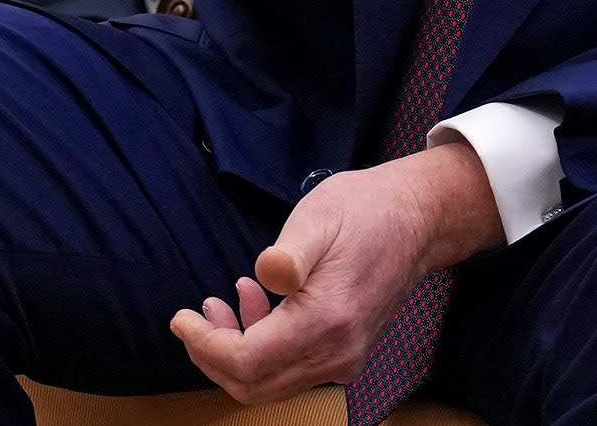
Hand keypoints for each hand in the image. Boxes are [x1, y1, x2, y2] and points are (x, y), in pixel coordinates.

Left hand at [169, 143, 501, 404]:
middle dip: (212, 355)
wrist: (416, 220)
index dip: (204, 346)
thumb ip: (289, 254)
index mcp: (326, 322)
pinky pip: (291, 369)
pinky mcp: (346, 352)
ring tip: (220, 302)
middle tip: (195, 315)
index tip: (179, 318)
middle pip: (254, 385)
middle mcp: (338, 353)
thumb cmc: (364, 211)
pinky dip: (261, 348)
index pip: (248, 362)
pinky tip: (254, 304)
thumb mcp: (318, 217)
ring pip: (271, 383)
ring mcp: (345, 358)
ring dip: (234, 351)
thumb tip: (266, 274)